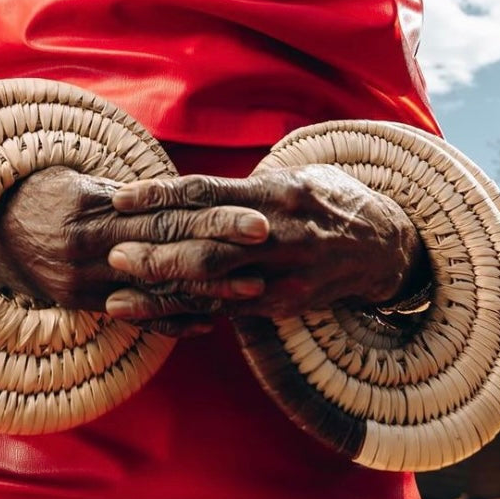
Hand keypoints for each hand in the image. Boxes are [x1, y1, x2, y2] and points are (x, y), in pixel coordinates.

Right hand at [0, 165, 271, 334]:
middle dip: (221, 251)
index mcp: (92, 214)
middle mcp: (90, 252)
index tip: (256, 217)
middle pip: (168, 252)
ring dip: (207, 291)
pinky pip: (134, 315)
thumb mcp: (77, 182)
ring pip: (157, 289)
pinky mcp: (82, 304)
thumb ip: (126, 196)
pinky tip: (208, 320)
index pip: (165, 217)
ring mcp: (85, 284)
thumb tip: (176, 196)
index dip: (213, 218)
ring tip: (253, 287)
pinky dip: (171, 317)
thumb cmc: (37, 193)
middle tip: (268, 246)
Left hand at [103, 164, 422, 322]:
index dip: (162, 196)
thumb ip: (242, 190)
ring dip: (164, 294)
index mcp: (278, 192)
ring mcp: (286, 274)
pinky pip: (231, 312)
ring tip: (119, 301)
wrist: (387, 246)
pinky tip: (158, 319)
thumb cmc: (325, 202)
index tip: (121, 199)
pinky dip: (192, 315)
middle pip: (209, 245)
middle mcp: (282, 233)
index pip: (209, 192)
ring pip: (216, 286)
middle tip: (112, 254)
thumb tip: (184, 192)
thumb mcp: (292, 178)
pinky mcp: (287, 304)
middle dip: (157, 253)